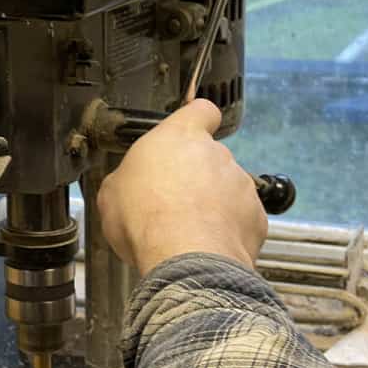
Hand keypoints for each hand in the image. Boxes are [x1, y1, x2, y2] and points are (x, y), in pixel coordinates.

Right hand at [97, 99, 267, 276]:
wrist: (184, 257)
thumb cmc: (146, 219)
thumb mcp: (112, 194)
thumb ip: (127, 179)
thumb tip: (125, 188)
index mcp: (180, 136)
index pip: (200, 110)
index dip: (196, 121)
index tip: (189, 133)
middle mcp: (216, 154)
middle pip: (209, 158)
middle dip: (195, 179)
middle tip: (171, 205)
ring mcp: (240, 185)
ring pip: (227, 191)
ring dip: (212, 206)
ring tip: (188, 232)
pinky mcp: (255, 216)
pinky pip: (241, 220)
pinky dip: (228, 232)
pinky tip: (207, 246)